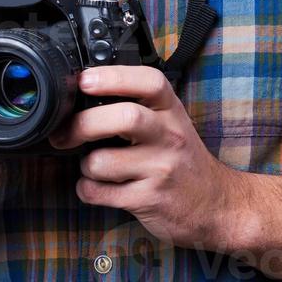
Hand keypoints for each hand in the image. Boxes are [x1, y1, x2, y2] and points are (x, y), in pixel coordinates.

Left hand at [48, 65, 243, 248]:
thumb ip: (137, 105)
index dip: (113, 77)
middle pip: (124, 118)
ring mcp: (161, 170)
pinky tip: (98, 187)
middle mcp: (169, 136)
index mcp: (171, 111)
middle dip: (83, 124)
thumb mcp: (170, 122)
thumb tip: (83, 92)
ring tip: (94, 166)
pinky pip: (100, 192)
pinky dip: (87, 190)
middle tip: (65, 132)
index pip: (148, 82)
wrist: (216, 204)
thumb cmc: (181, 158)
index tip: (84, 81)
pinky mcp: (149, 200)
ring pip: (102, 162)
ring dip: (85, 166)